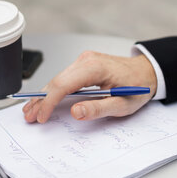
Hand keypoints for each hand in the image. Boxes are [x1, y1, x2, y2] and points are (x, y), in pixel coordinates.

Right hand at [23, 51, 156, 122]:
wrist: (147, 72)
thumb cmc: (138, 87)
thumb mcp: (123, 104)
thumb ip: (99, 108)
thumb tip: (75, 112)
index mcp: (95, 67)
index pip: (63, 85)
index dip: (49, 102)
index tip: (41, 117)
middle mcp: (86, 60)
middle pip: (56, 81)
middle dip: (41, 100)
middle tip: (29, 116)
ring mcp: (84, 60)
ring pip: (58, 78)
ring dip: (45, 95)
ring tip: (32, 110)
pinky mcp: (84, 64)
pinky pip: (65, 77)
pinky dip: (54, 90)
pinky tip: (45, 98)